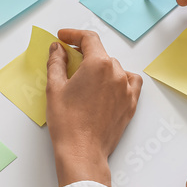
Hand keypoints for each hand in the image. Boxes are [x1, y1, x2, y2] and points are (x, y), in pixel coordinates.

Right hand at [45, 29, 142, 186]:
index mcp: (98, 64)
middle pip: (101, 54)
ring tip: (86, 79)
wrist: (82, 152)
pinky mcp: (131, 104)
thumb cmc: (67, 122)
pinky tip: (108, 86)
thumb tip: (58, 48)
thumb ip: (56, 62)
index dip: (74, 34)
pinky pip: (130, 83)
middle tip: (69, 62)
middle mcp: (117, 73)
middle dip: (84, 55)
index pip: (89, 39)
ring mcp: (127, 89)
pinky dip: (120, 79)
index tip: (63, 37)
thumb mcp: (55, 87)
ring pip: (115, 68)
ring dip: (101, 68)